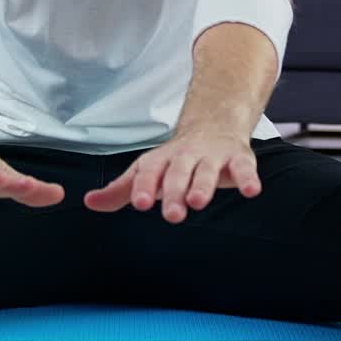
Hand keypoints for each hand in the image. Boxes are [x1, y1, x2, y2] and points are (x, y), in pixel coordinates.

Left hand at [83, 128, 260, 224]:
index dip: (145, 186)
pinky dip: (247, 179)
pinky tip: (251, 191)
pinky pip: (243, 169)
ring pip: (207, 170)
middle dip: (174, 192)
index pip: (149, 171)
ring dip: (203, 185)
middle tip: (172, 215)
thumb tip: (89, 202)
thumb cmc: (175, 159)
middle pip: (178, 173)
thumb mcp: (148, 171)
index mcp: (161, 160)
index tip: (140, 203)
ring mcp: (212, 157)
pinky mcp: (238, 159)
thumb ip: (121, 190)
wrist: (214, 125)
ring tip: (198, 202)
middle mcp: (185, 156)